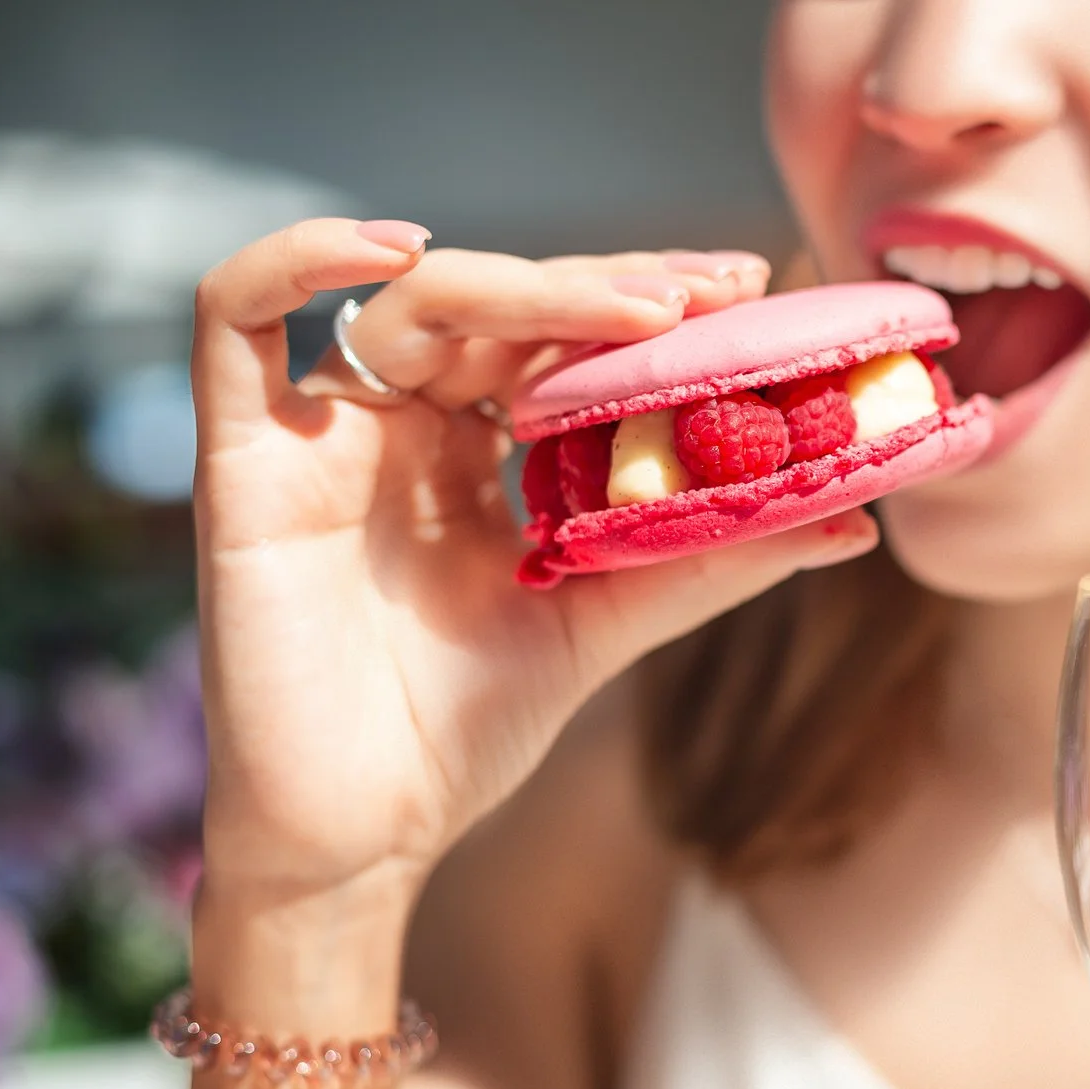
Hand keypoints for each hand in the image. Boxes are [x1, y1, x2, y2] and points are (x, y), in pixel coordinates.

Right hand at [192, 219, 877, 913]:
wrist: (361, 838)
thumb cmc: (463, 734)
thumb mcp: (609, 624)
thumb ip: (714, 561)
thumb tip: (856, 520)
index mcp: (474, 455)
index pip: (558, 338)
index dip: (641, 302)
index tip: (744, 290)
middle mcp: (398, 428)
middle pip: (497, 306)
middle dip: (606, 288)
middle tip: (710, 295)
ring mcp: (319, 436)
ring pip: (404, 299)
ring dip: (520, 284)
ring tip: (633, 309)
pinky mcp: (240, 460)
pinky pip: (232, 317)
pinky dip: (298, 256)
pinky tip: (395, 250)